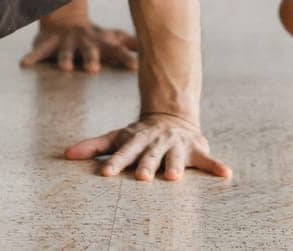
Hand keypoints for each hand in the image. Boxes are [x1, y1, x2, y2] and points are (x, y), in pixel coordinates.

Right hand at [20, 19, 138, 72]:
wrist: (64, 20)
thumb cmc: (95, 36)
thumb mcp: (112, 38)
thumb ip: (132, 46)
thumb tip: (165, 49)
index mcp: (101, 44)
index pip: (116, 51)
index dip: (125, 58)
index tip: (134, 67)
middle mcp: (84, 42)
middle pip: (90, 50)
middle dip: (91, 58)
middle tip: (93, 69)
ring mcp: (65, 42)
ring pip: (64, 52)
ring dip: (64, 59)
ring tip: (64, 68)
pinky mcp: (47, 43)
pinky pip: (38, 51)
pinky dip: (32, 57)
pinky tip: (25, 65)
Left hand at [64, 113, 231, 180]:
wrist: (171, 116)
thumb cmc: (139, 135)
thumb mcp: (117, 137)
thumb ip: (94, 147)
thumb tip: (66, 155)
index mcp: (137, 140)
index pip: (124, 153)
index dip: (115, 163)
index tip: (106, 174)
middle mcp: (157, 142)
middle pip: (150, 156)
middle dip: (146, 166)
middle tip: (142, 177)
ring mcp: (177, 146)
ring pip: (176, 157)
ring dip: (176, 165)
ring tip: (174, 176)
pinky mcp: (196, 150)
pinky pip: (208, 159)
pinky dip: (217, 166)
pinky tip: (226, 174)